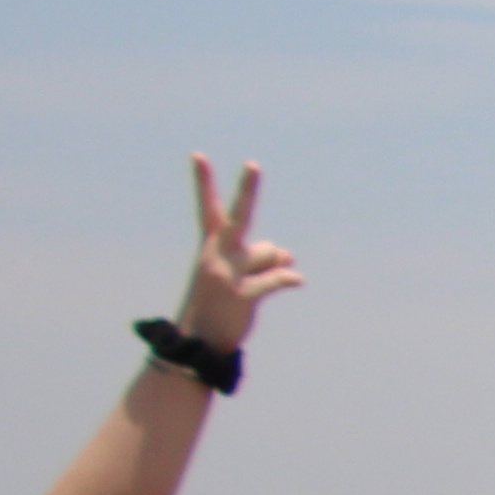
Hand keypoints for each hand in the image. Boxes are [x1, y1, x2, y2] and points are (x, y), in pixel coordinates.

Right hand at [176, 156, 304, 354]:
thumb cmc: (220, 300)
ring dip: (273, 268)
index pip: (209, 208)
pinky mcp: (241, 294)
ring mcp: (228, 273)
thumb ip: (264, 258)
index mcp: (212, 245)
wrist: (200, 340)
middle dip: (247, 190)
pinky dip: (288, 279)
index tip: (198, 154)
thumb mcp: (238, 274)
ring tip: (250, 289)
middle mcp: (217, 253)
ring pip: (272, 253)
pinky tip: (296, 281)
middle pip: (239, 217)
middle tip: (253, 164)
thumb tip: (288, 254)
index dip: (204, 182)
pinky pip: (277, 278)